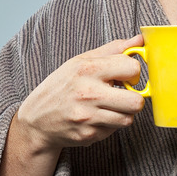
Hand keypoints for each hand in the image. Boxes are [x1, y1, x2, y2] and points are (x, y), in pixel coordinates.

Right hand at [15, 35, 144, 152]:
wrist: (37, 119)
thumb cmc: (62, 86)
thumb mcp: (82, 60)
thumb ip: (113, 49)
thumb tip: (139, 40)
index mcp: (87, 69)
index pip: (132, 68)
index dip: (133, 71)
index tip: (126, 75)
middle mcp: (88, 94)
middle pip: (136, 102)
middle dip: (135, 98)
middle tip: (124, 94)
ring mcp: (88, 117)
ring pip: (128, 119)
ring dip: (123, 113)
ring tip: (109, 106)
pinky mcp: (88, 135)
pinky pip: (114, 131)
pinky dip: (110, 124)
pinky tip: (97, 117)